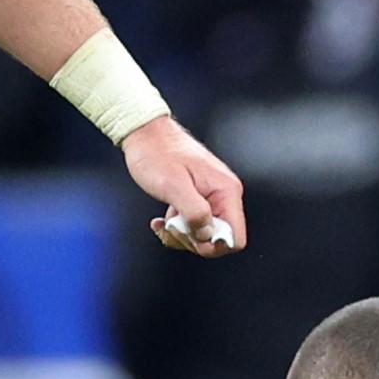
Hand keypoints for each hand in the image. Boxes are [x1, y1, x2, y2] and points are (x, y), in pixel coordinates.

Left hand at [124, 117, 244, 254]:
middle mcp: (225, 194)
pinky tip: (161, 220)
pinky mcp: (200, 197)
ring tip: (163, 223)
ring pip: (205, 234)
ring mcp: (213, 196)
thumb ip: (194, 212)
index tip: (188, 236)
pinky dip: (177, 228)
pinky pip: (194, 224)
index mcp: (226, 191)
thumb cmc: (156, 154)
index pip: (235, 238)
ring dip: (182, 235)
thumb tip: (207, 236)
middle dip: (193, 240)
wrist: (144, 133)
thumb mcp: (173, 186)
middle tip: (171, 227)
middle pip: (219, 239)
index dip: (212, 246)